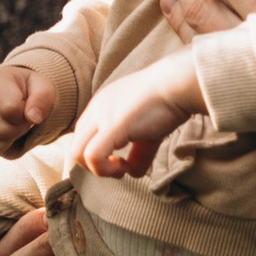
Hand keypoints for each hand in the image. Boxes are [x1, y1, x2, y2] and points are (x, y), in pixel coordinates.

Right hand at [0, 58, 64, 161]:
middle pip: (2, 131)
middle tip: (18, 122)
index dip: (25, 117)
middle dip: (18, 131)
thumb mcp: (42, 87)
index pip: (11, 111)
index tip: (26, 110)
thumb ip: (43, 98)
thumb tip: (33, 117)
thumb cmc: (26, 90)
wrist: (6, 90)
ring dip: (7, 143)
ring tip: (7, 127)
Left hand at [72, 50, 205, 179]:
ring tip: (122, 168)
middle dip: (94, 166)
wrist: (179, 83)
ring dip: (98, 170)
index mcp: (101, 106)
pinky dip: (104, 169)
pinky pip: (92, 155)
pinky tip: (124, 167)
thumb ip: (138, 152)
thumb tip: (134, 172)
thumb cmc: (168, 101)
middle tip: (120, 168)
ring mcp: (102, 116)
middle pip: (75, 147)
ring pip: (76, 154)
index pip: (83, 138)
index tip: (121, 161)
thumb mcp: (148, 131)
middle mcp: (96, 109)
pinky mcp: (112, 125)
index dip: (98, 156)